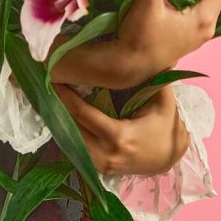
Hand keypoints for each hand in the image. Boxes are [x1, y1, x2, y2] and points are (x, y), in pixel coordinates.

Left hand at [53, 82, 190, 176]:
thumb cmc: (166, 128)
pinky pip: (78, 148)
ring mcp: (100, 165)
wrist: (170, 158)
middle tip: (50, 84)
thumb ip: (158, 78)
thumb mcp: (164, 102)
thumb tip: (157, 52)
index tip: (55, 80)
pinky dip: (70, 131)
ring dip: (62, 120)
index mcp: (118, 137)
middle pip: (72, 128)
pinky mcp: (99, 168)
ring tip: (54, 97)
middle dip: (59, 106)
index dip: (67, 97)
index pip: (83, 115)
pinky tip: (64, 115)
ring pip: (71, 140)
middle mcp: (105, 154)